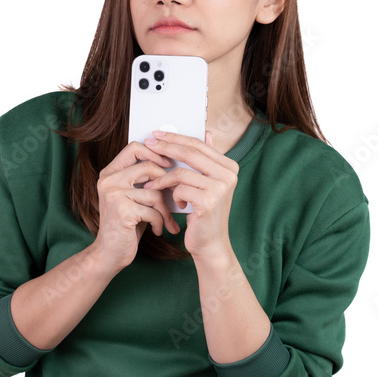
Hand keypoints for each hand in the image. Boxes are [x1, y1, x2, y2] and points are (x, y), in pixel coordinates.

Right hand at [94, 140, 180, 273]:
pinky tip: (158, 230)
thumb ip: (145, 181)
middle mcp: (108, 180)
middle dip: (166, 183)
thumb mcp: (134, 198)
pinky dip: (160, 222)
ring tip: (166, 221)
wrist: (110, 254)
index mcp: (110, 173)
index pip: (134, 148)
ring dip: (165, 210)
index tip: (169, 164)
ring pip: (154, 191)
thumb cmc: (127, 225)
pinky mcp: (122, 210)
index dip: (155, 153)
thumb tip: (175, 164)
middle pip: (148, 167)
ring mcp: (113, 194)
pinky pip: (153, 210)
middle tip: (176, 197)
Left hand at [142, 130, 238, 259]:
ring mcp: (220, 188)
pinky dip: (172, 195)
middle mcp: (228, 175)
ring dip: (163, 178)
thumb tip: (207, 133)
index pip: (198, 144)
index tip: (157, 134)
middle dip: (165, 148)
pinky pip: (180, 189)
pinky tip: (177, 204)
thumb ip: (207, 160)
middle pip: (190, 153)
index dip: (176, 137)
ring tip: (155, 185)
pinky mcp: (208, 202)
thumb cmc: (205, 213)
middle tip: (147, 144)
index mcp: (229, 166)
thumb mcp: (209, 184)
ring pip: (181, 172)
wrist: (210, 244)